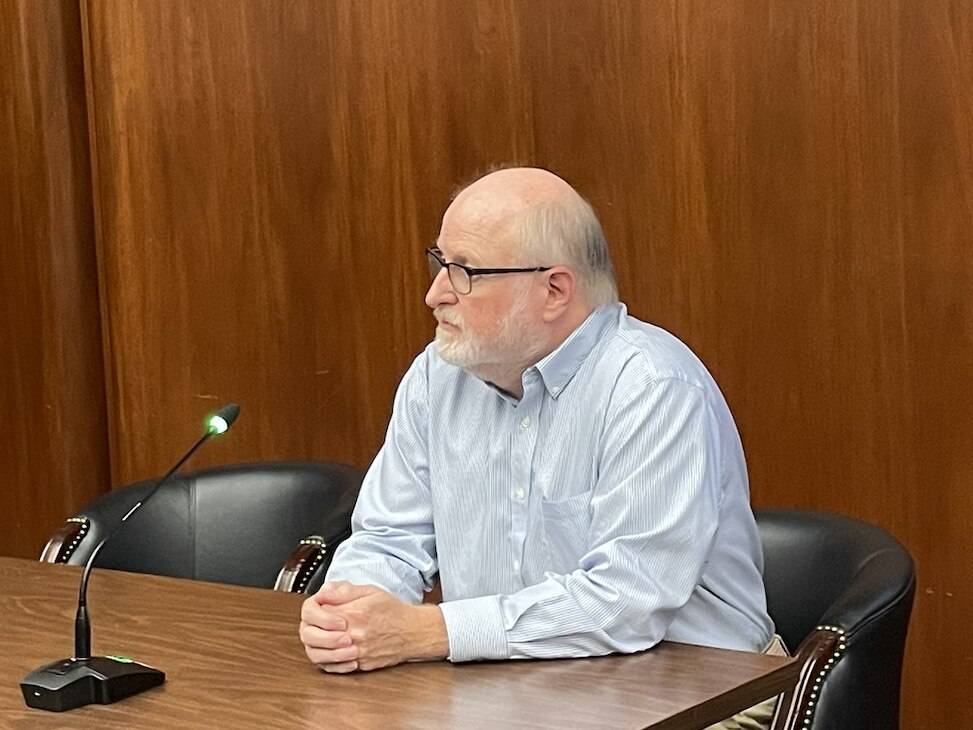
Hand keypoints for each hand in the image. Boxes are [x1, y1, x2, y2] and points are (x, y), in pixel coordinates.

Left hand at [300, 582, 447, 672]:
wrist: (414, 631)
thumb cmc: (394, 611)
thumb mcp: (370, 591)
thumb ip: (344, 591)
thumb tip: (323, 593)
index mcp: (353, 614)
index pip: (315, 612)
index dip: (313, 610)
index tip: (319, 608)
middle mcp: (352, 635)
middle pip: (311, 636)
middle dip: (309, 628)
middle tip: (316, 625)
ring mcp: (355, 652)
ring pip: (318, 655)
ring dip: (314, 646)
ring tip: (321, 638)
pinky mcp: (359, 665)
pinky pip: (333, 668)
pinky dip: (326, 660)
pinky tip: (330, 652)